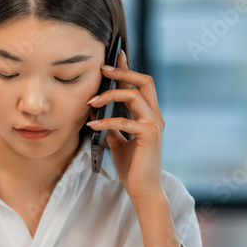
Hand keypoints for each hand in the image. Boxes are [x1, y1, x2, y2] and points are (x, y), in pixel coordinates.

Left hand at [86, 50, 164, 202]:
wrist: (144, 190)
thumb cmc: (133, 168)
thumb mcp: (119, 143)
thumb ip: (113, 127)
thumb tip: (97, 115)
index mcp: (149, 115)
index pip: (140, 85)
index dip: (128, 69)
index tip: (115, 57)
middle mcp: (155, 116)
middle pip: (143, 82)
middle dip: (122, 72)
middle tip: (102, 69)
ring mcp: (154, 125)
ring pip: (134, 96)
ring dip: (110, 95)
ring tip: (91, 102)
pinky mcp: (149, 135)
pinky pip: (125, 121)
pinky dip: (106, 122)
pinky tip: (92, 126)